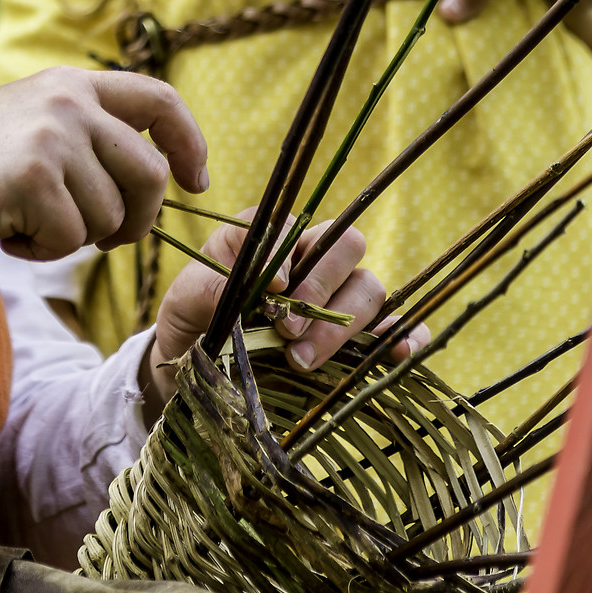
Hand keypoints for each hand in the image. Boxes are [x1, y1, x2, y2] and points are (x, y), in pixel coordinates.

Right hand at [0, 68, 207, 285]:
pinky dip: (44, 252)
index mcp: (71, 83)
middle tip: (104, 241)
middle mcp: (68, 101)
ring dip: (76, 239)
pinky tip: (8, 236)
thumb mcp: (29, 125)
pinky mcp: (34, 177)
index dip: (188, 143)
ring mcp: (52, 136)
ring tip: (28, 225)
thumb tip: (155, 180)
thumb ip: (85, 136)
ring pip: (112, 216)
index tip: (194, 180)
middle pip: (149, 174)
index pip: (160, 99)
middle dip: (136, 221)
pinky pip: (72, 239)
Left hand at [142, 214, 427, 412]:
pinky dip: (404, 336)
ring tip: (302, 361)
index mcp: (270, 236)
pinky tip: (399, 354)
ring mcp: (338, 294)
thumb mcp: (187, 300)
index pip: (297, 227)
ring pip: (369, 288)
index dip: (290, 257)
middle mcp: (310, 257)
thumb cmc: (191, 320)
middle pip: (345, 249)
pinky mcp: (356, 334)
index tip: (272, 294)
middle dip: (321, 291)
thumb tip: (270, 285)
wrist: (194, 365)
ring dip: (342, 324)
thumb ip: (216, 286)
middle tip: (287, 331)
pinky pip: (396, 326)